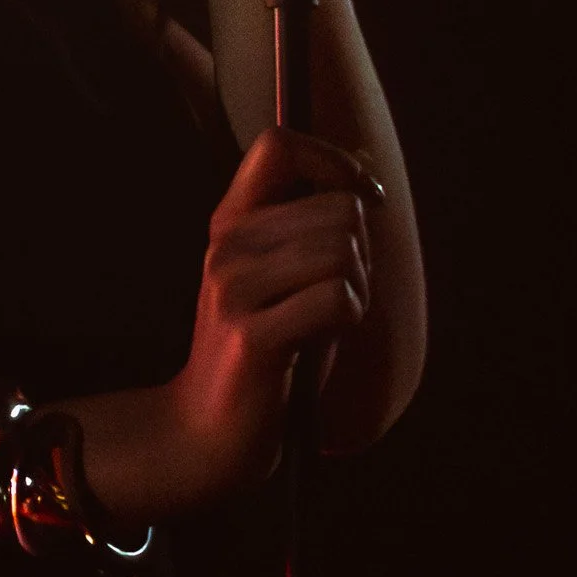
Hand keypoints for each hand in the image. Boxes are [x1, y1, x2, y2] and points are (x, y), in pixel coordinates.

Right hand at [161, 127, 382, 502]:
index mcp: (231, 221)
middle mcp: (227, 244)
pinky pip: (338, 299)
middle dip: (361, 253)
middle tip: (336, 296)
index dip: (333, 161)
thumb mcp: (284, 277)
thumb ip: (315, 229)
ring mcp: (234, 287)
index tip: (363, 198)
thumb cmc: (269, 352)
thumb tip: (366, 180)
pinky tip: (320, 342)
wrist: (210, 431)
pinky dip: (349, 320)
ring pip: (343, 252)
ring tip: (324, 322)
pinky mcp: (253, 333)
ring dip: (356, 291)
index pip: (279, 144)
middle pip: (338, 209)